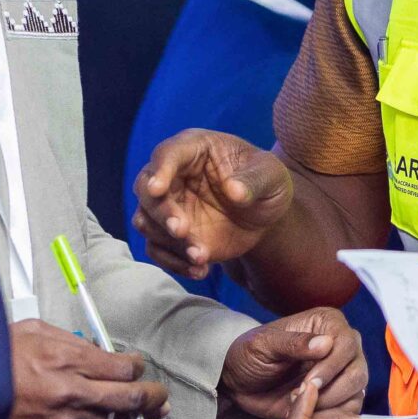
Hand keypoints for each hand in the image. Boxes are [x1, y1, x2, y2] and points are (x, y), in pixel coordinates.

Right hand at [0, 320, 167, 418]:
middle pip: (129, 399)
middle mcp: (71, 395)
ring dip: (134, 417)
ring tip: (152, 413)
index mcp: (66, 362)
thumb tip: (96, 351)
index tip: (137, 365)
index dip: (136, 367)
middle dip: (151, 397)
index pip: (122, 369)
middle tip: (161, 395)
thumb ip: (70, 341)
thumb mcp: (33, 331)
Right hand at [133, 130, 293, 277]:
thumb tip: (235, 191)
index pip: (168, 153)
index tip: (157, 188)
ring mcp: (169, 206)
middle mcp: (174, 175)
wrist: (265, 214)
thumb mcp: (272, 175)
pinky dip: (175, 262)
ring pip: (146, 221)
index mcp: (195, 149)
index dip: (160, 170)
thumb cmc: (266, 182)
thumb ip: (255, 180)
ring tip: (200, 256)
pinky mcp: (170, 235)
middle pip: (145, 189)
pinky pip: (158, 249)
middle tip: (181, 230)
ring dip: (169, 241)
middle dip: (160, 212)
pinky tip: (200, 269)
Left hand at [223, 307, 365, 418]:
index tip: (308, 382)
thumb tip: (326, 343)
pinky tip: (307, 414)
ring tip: (298, 403)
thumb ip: (293, 342)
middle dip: (329, 390)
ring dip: (328, 404)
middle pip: (357, 371)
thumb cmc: (250, 356)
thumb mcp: (263, 345)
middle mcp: (342, 344)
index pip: (347, 343)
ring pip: (356, 392)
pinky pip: (350, 409)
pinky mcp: (341, 395)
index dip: (330, 367)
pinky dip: (330, 416)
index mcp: (327, 322)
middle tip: (299, 395)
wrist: (240, 383)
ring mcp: (344, 371)